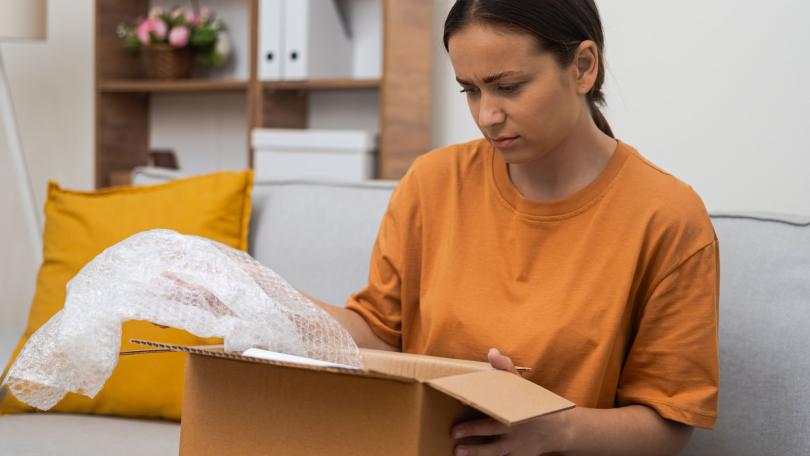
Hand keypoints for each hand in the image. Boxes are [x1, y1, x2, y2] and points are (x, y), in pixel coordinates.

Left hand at [450, 348, 573, 454]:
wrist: (559, 430)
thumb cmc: (534, 404)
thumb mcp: (522, 386)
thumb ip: (506, 369)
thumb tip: (492, 352)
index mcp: (515, 407)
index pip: (495, 403)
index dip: (478, 402)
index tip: (459, 400)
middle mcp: (516, 428)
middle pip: (493, 429)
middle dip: (473, 430)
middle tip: (454, 432)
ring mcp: (517, 446)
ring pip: (496, 450)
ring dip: (477, 452)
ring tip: (458, 452)